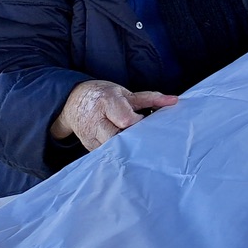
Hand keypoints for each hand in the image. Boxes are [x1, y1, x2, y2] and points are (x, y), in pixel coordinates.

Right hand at [50, 79, 178, 150]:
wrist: (72, 101)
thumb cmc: (104, 95)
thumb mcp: (126, 93)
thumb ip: (151, 98)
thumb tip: (174, 101)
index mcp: (107, 102)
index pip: (126, 120)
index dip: (140, 124)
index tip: (147, 123)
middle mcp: (96, 121)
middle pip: (119, 137)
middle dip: (135, 140)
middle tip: (147, 140)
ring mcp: (90, 136)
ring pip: (113, 149)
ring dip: (129, 149)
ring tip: (140, 147)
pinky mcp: (88, 146)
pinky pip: (107, 153)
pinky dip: (119, 152)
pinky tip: (130, 153)